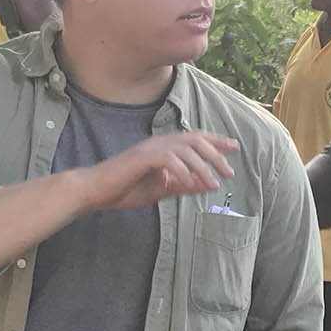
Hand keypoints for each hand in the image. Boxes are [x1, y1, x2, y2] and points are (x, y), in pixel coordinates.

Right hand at [84, 132, 238, 210]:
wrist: (95, 191)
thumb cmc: (125, 190)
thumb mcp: (161, 190)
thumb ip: (183, 186)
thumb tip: (207, 185)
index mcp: (164, 148)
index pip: (195, 139)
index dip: (216, 141)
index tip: (235, 147)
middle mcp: (159, 143)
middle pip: (195, 140)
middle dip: (216, 153)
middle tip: (229, 171)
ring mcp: (149, 148)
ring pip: (185, 149)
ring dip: (203, 165)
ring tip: (215, 182)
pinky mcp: (141, 157)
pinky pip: (168, 159)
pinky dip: (181, 170)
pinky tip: (189, 182)